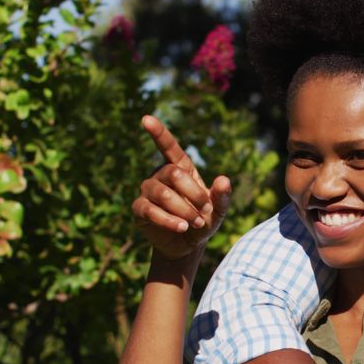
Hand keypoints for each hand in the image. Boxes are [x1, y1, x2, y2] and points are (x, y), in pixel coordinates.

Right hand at [131, 115, 230, 259]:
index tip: (146, 119)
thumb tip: (223, 179)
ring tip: (195, 224)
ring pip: (162, 193)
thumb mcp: (218, 211)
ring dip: (182, 210)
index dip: (158, 133)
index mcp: (180, 168)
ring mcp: (148, 191)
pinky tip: (182, 228)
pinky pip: (149, 210)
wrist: (188, 245)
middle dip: (192, 194)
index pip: (168, 147)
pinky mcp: (139, 210)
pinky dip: (168, 220)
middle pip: (172, 173)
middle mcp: (161, 175)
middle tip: (204, 212)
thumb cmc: (203, 221)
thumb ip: (222, 197)